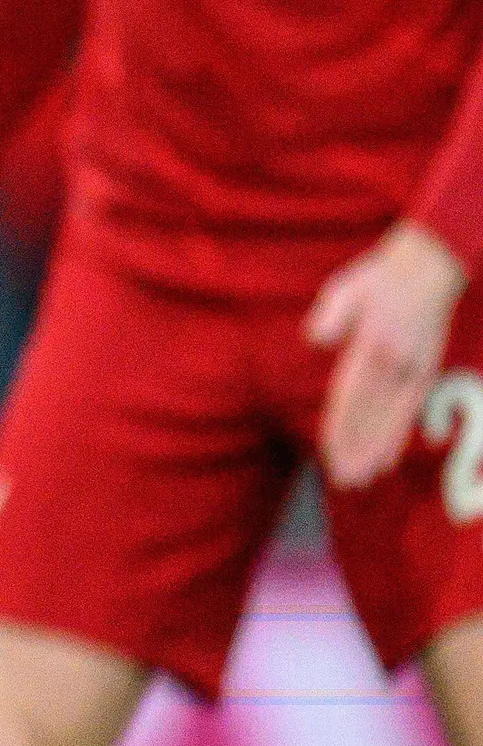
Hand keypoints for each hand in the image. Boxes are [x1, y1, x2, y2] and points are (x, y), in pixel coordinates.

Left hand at [307, 219, 468, 489]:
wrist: (430, 265)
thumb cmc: (379, 278)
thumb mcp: (347, 287)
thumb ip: (331, 316)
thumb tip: (315, 340)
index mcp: (371, 343)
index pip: (351, 395)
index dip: (341, 427)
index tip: (330, 453)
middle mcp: (395, 361)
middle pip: (372, 414)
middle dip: (358, 448)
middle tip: (344, 480)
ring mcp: (415, 367)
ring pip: (393, 417)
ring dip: (378, 450)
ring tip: (363, 479)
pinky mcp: (428, 369)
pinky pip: (411, 409)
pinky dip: (399, 435)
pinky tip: (389, 458)